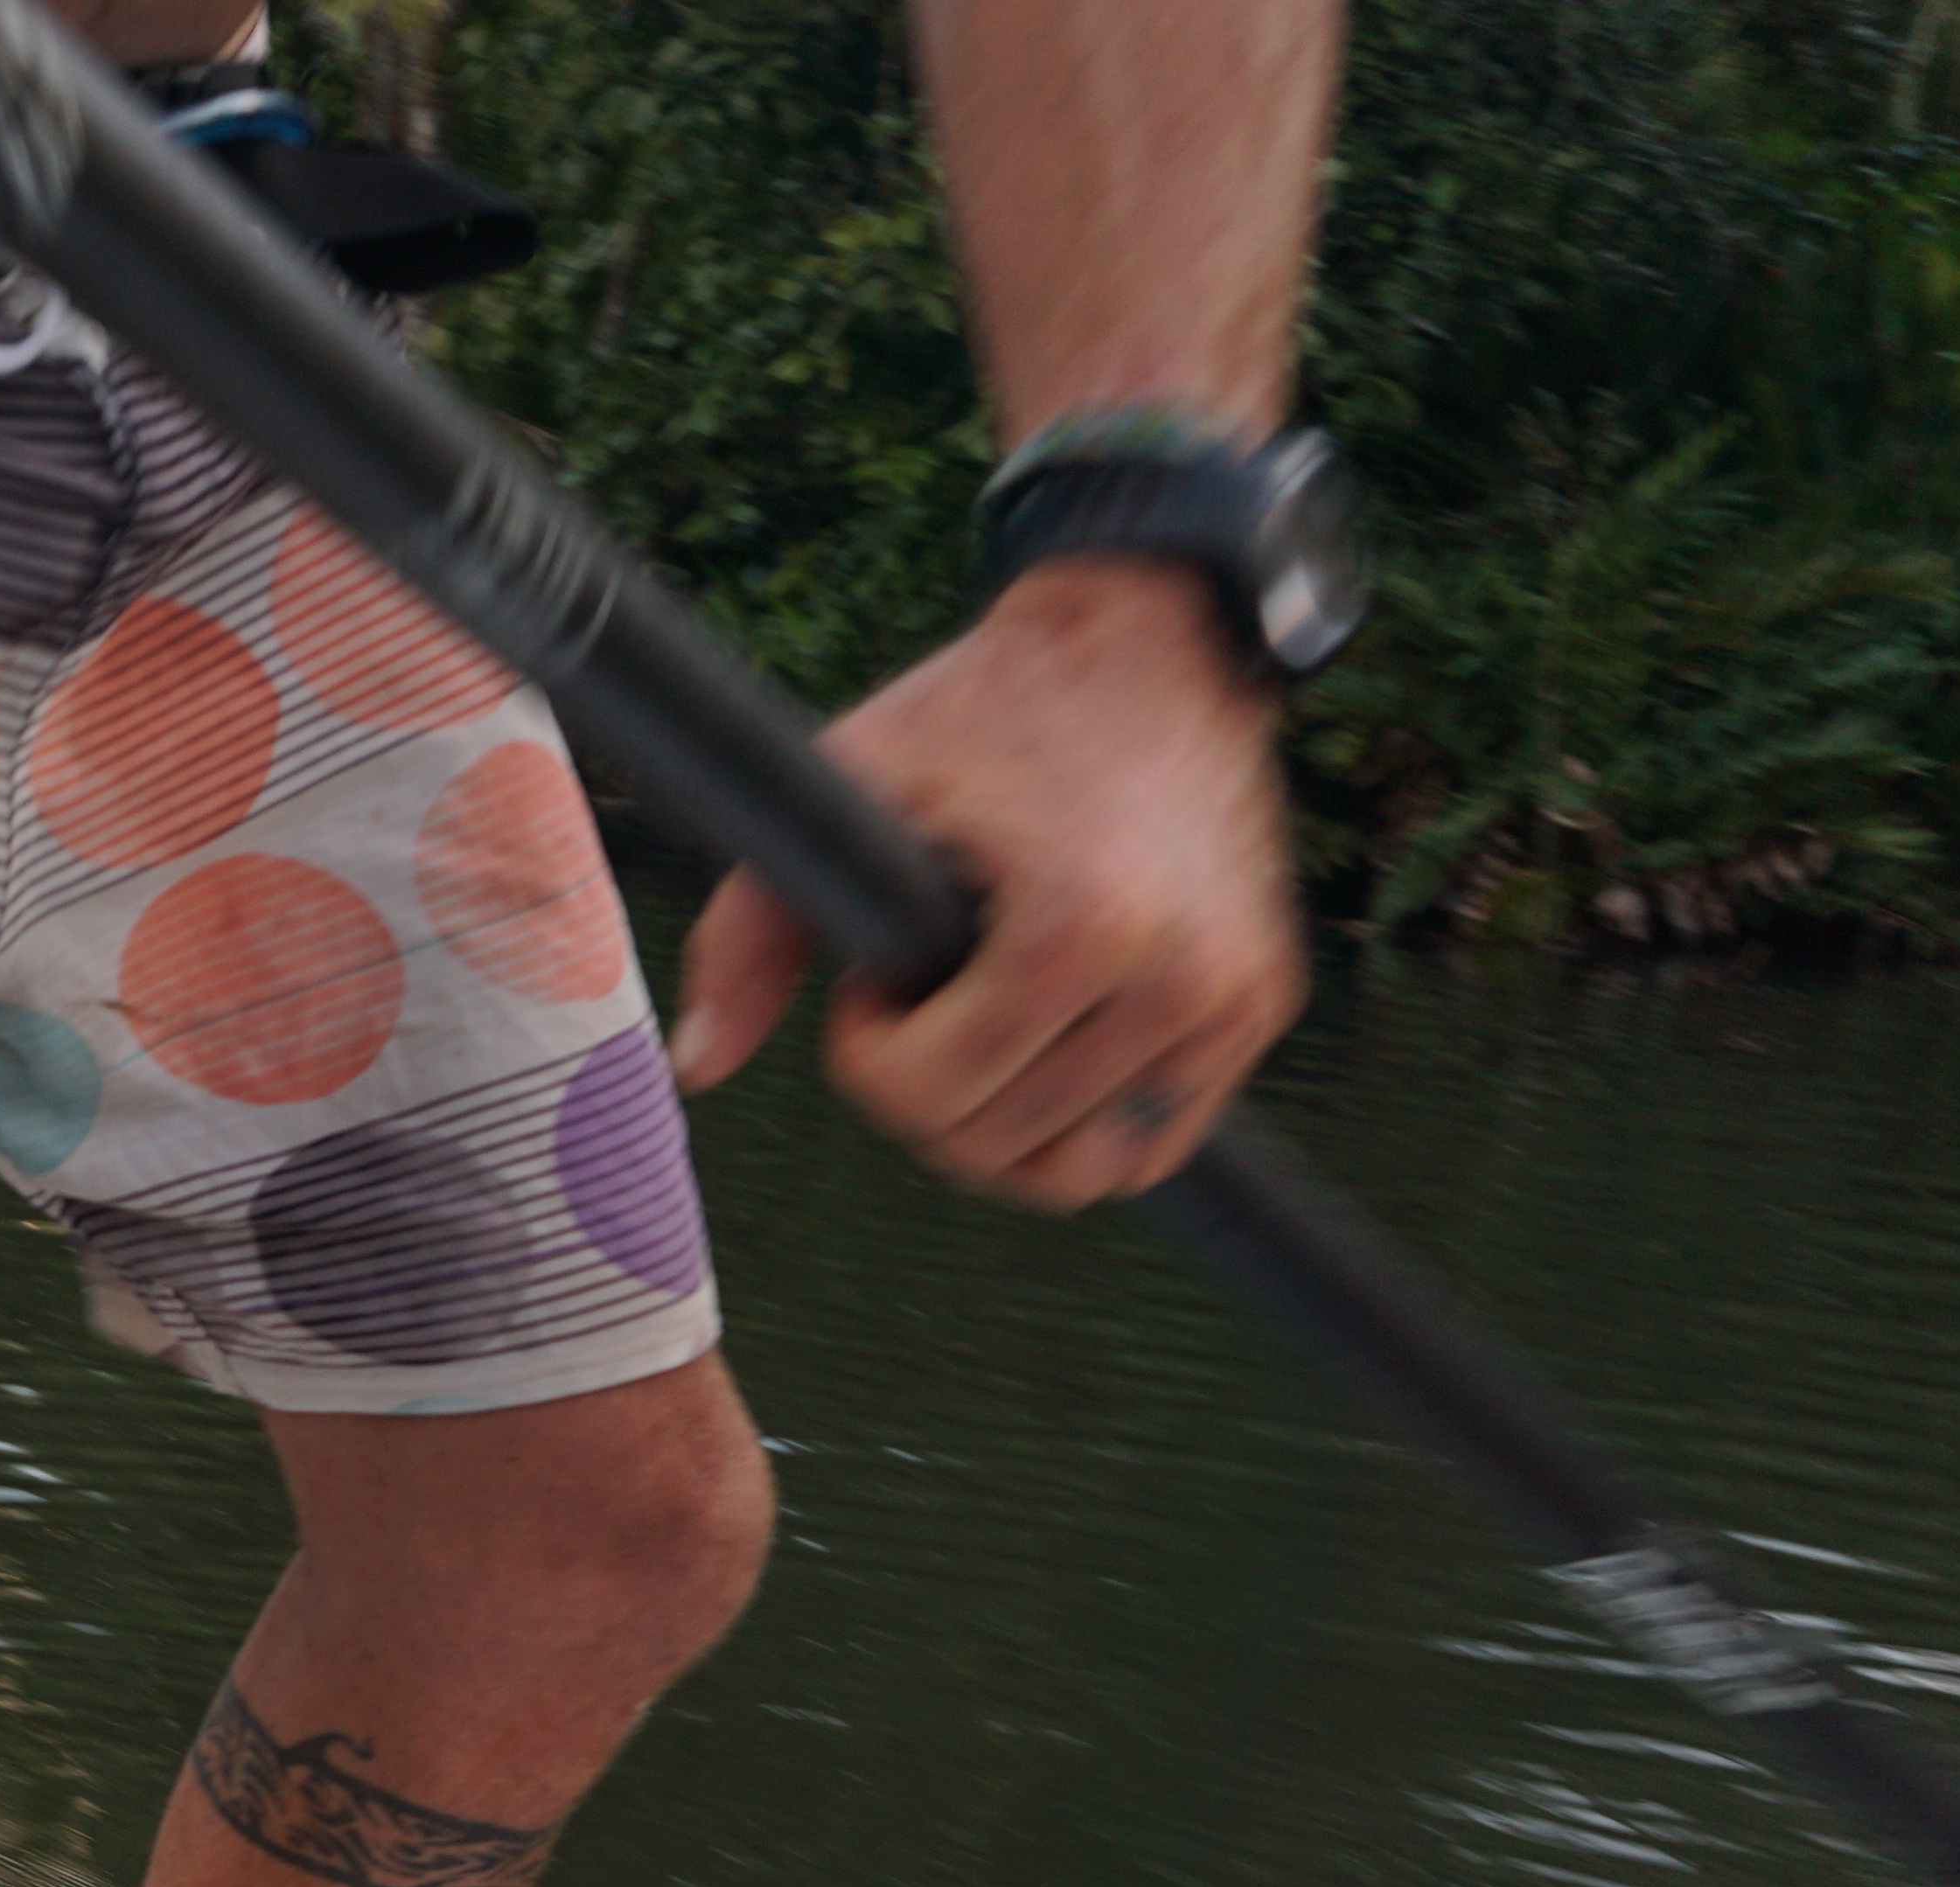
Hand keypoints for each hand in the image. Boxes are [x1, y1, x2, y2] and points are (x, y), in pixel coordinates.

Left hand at [670, 558, 1306, 1211]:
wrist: (1152, 644)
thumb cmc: (984, 715)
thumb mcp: (849, 788)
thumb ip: (753, 929)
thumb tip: (699, 1067)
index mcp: (1082, 927)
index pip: (931, 1099)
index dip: (866, 1053)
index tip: (872, 980)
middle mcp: (1181, 976)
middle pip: (1001, 1148)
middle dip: (927, 1092)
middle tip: (924, 994)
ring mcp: (1233, 1000)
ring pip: (1082, 1170)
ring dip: (1003, 1124)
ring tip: (981, 1019)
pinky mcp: (1261, 1007)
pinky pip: (1154, 1145)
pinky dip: (1084, 1127)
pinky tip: (1043, 1041)